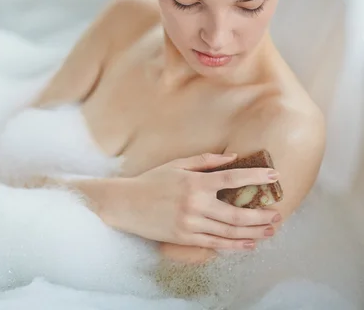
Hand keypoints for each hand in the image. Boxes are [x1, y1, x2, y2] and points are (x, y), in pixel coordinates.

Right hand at [100, 153, 280, 250]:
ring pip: (229, 232)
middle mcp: (195, 204)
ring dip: (253, 232)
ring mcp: (190, 223)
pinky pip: (215, 243)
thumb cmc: (151, 181)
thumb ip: (205, 161)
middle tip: (278, 214)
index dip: (256, 177)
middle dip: (261, 215)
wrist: (125, 204)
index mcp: (195, 182)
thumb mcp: (177, 164)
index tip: (274, 176)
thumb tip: (233, 158)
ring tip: (270, 231)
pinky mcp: (184, 237)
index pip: (233, 179)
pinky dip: (234, 245)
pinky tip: (249, 244)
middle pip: (237, 213)